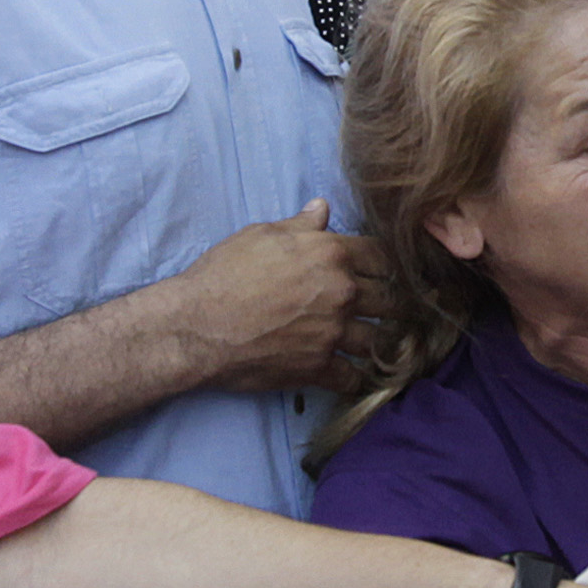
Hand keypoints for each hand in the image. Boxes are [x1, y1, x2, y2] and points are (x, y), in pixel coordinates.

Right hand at [169, 200, 389, 394]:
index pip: (382, 256)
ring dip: (377, 343)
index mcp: (331, 254)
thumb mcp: (260, 236)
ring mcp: (333, 333)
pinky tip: (350, 373)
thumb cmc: (223, 275)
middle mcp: (341, 292)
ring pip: (379, 341)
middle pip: (391, 300)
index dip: (384, 266)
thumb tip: (321, 209)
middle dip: (391, 306)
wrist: (197, 326)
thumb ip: (300, 226)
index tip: (381, 275)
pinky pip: (354, 377)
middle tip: (387, 312)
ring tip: (373, 344)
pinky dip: (355, 378)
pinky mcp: (319, 367)